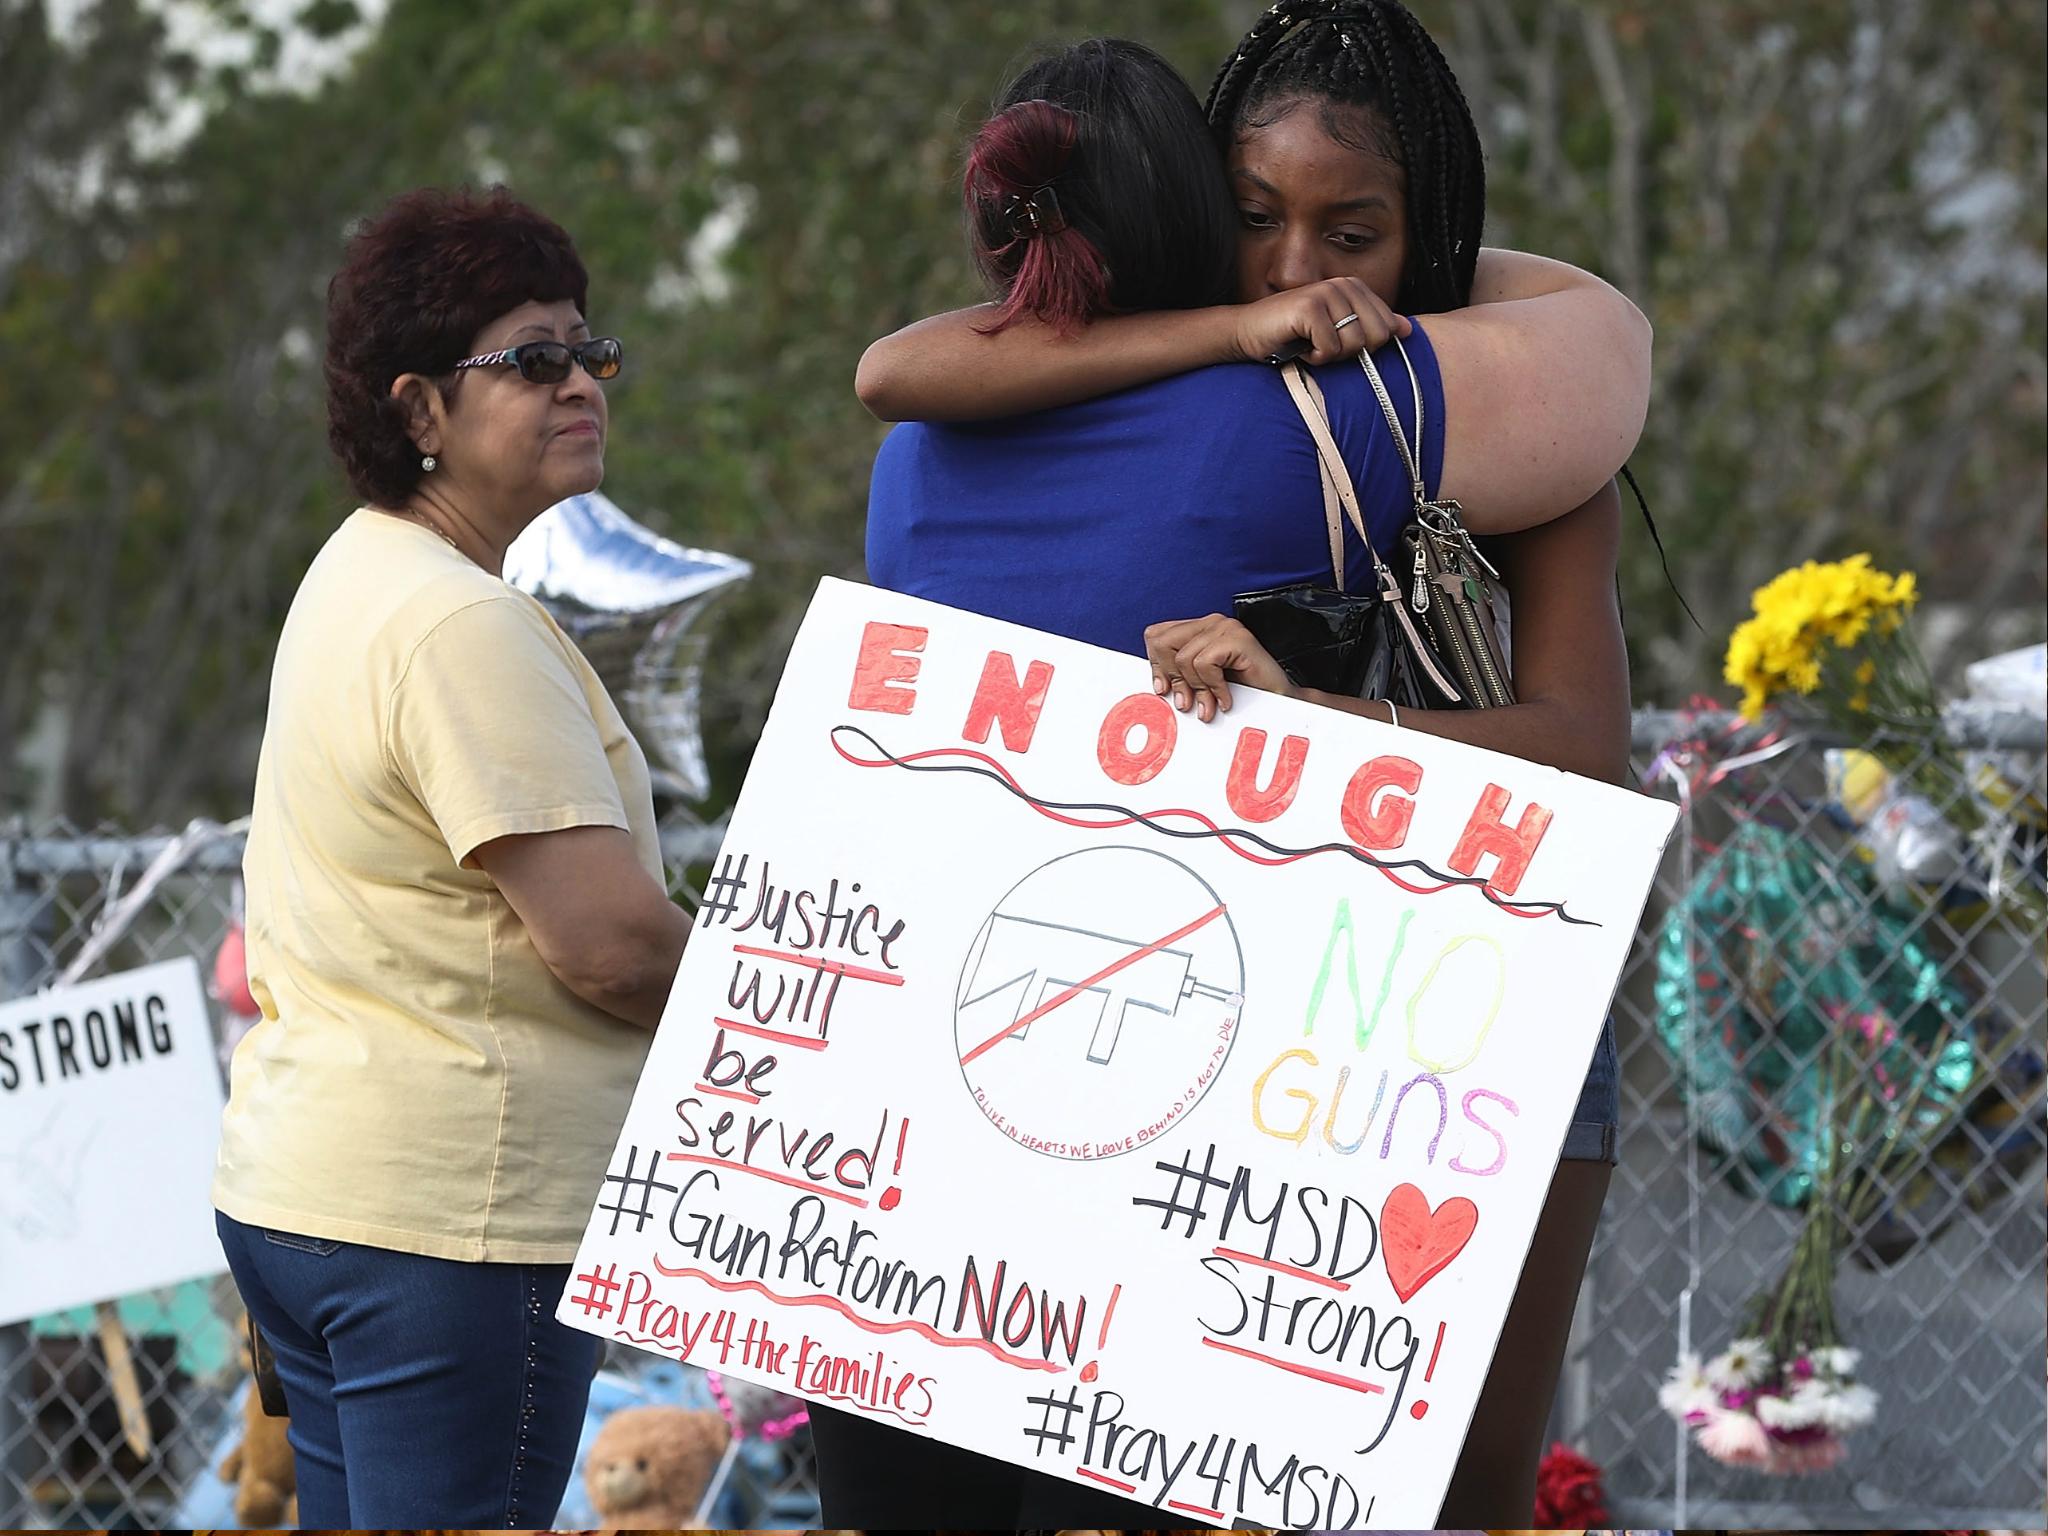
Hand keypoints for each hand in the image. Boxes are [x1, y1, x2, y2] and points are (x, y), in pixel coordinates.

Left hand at [1143, 614, 1298, 720]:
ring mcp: (1226, 627)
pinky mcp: (1238, 638)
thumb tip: (1157, 685)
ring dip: (1197, 689)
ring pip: (1183, 658)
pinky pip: (1205, 663)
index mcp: (1198, 629)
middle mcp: (1210, 623)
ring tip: (1211, 705)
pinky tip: (1226, 698)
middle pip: (1163, 642)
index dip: (1156, 665)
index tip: (1164, 690)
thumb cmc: (1242, 693)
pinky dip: (1213, 687)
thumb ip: (1179, 676)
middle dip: (1172, 678)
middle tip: (1187, 702)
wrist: (1279, 702)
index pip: (1156, 635)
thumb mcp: (1200, 683)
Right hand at [1229, 276, 1409, 366]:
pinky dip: (1313, 357)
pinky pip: (1330, 349)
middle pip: (1376, 337)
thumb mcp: (1336, 330)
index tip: (1335, 341)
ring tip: (1309, 344)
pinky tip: (1297, 346)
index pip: (1387, 328)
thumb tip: (1407, 329)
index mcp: (1354, 287)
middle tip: (1323, 345)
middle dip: (1350, 352)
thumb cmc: (1291, 335)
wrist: (1247, 333)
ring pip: (1354, 345)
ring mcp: (1326, 293)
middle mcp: (1343, 285)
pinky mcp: (1310, 308)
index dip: (1363, 347)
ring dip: (1329, 356)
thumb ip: (1371, 326)